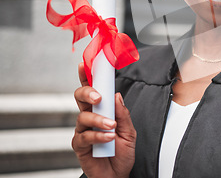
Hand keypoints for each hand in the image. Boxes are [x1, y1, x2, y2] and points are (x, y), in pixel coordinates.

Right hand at [72, 63, 135, 177]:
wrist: (118, 174)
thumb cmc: (122, 152)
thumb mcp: (130, 131)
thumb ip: (123, 114)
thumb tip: (117, 96)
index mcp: (101, 110)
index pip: (93, 89)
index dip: (87, 76)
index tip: (85, 64)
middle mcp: (90, 117)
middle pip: (80, 97)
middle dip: (87, 92)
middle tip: (98, 97)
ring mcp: (83, 130)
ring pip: (83, 116)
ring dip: (99, 120)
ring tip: (112, 126)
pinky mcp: (79, 145)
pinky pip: (85, 136)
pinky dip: (98, 136)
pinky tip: (108, 138)